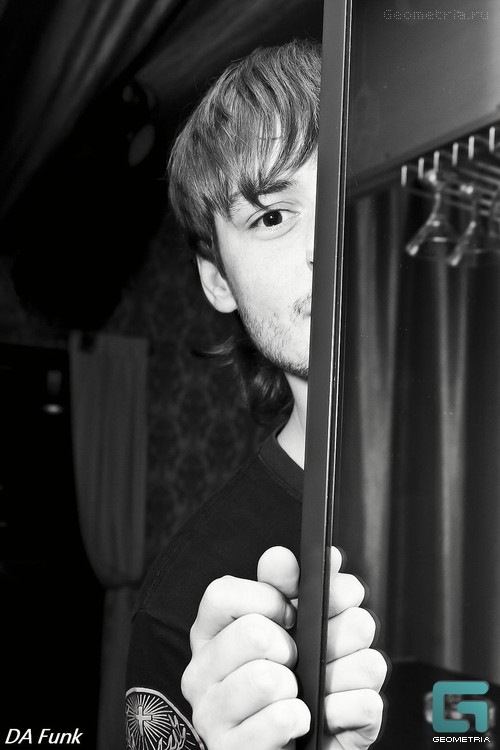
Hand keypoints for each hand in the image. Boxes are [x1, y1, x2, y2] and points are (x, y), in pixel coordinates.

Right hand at [181, 546, 386, 749]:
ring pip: (271, 679)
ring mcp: (212, 718)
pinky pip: (288, 718)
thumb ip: (316, 592)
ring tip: (313, 693)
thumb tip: (331, 559)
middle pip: (253, 633)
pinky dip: (325, 715)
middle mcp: (201, 674)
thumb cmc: (306, 684)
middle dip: (302, 645)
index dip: (269, 597)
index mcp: (212, 635)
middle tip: (308, 660)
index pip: (221, 595)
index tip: (293, 613)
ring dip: (315, 683)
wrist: (312, 749)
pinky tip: (315, 719)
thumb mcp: (311, 632)